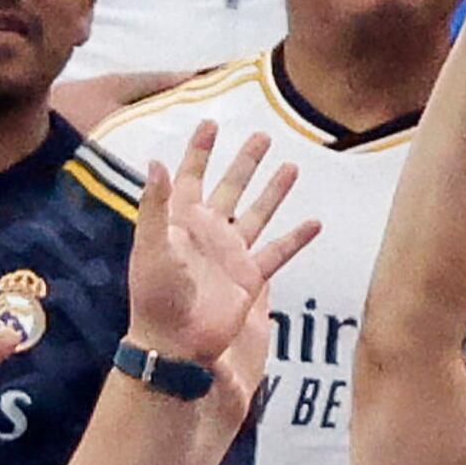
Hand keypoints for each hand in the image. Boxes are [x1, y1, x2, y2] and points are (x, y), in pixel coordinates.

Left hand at [124, 122, 317, 415]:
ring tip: (291, 166)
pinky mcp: (251, 277)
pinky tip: (315, 222)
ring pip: (259, 213)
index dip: (200, 150)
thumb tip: (156, 162)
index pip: (192, 175)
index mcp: (181, 220)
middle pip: (231, 186)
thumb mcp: (151, 245)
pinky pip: (279, 251)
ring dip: (274, 191)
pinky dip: (297, 238)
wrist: (175, 342)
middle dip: (245, 162)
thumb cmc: (155, 295)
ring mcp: (232, 253)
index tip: (212, 123)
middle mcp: (209, 232)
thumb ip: (155, 204)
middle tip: (263, 136)